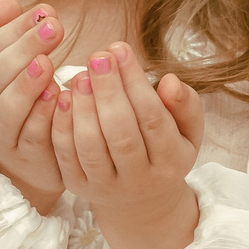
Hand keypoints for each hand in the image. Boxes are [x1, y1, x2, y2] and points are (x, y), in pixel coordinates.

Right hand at [0, 0, 64, 212]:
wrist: (32, 158)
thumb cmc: (24, 103)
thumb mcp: (13, 68)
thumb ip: (8, 36)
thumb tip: (6, 1)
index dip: (16, 30)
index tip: (46, 11)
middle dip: (25, 48)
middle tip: (55, 27)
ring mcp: (1, 134)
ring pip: (8, 108)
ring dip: (27, 84)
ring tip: (49, 62)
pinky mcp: (24, 155)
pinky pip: (30, 135)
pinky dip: (43, 116)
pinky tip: (59, 96)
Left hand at [52, 44, 204, 248]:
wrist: (141, 199)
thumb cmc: (164, 151)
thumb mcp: (187, 132)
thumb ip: (185, 106)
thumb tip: (170, 80)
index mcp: (171, 162)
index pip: (154, 119)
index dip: (136, 83)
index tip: (120, 49)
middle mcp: (140, 179)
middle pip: (121, 133)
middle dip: (108, 91)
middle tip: (97, 56)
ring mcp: (106, 186)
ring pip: (91, 146)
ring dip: (83, 107)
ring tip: (80, 75)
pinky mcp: (78, 187)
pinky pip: (65, 155)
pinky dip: (61, 125)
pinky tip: (62, 96)